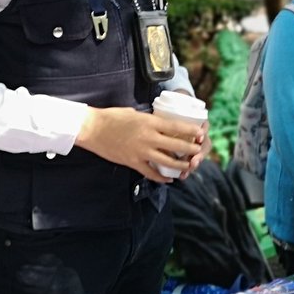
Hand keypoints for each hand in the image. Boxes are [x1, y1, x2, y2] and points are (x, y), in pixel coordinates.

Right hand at [76, 106, 204, 181]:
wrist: (93, 129)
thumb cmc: (112, 117)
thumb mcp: (135, 113)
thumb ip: (149, 121)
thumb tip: (160, 125)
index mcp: (150, 122)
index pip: (176, 127)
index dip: (191, 131)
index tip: (201, 132)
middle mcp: (148, 138)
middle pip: (176, 145)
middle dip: (191, 149)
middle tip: (199, 150)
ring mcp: (141, 152)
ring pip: (166, 162)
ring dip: (180, 165)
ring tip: (188, 167)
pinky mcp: (132, 162)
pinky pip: (150, 172)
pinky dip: (160, 177)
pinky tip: (168, 179)